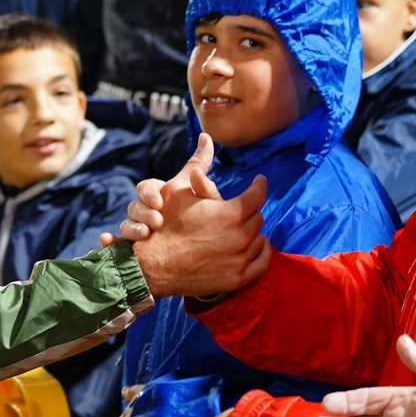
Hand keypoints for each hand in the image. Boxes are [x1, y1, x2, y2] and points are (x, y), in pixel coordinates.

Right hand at [100, 135, 222, 246]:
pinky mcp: (132, 250)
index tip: (160, 201)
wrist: (203, 260)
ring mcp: (138, 231)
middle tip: (158, 221)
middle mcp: (147, 212)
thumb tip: (206, 140)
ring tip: (146, 235)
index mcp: (162, 197)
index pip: (148, 187)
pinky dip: (109, 242)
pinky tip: (107, 241)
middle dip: (143, 211)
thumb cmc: (205, 227)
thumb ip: (205, 180)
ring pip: (126, 224)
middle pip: (134, 205)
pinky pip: (115, 245)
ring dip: (132, 227)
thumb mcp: (210, 204)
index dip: (149, 192)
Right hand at [128, 135, 271, 297]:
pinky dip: (260, 253)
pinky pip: (261, 263)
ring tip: (243, 228)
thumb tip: (206, 138)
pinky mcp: (237, 278)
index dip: (258, 185)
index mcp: (231, 213)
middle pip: (257, 218)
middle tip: (244, 208)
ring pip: (259, 240)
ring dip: (253, 232)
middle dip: (250, 211)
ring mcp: (240, 259)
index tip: (259, 181)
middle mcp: (240, 236)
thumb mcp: (179, 189)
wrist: (154, 265)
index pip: (257, 195)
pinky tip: (253, 247)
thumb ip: (198, 164)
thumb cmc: (166, 224)